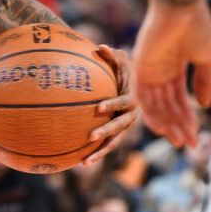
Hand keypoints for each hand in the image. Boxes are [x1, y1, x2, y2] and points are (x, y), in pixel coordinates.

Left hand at [82, 45, 138, 165]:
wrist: (128, 84)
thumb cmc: (121, 70)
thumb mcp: (119, 60)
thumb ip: (112, 55)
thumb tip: (101, 47)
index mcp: (131, 99)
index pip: (122, 103)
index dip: (112, 105)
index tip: (98, 108)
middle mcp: (130, 116)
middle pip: (118, 126)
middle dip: (105, 131)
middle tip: (90, 136)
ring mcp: (123, 128)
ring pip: (113, 142)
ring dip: (100, 152)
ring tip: (84, 161)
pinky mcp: (115, 135)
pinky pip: (106, 147)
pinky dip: (95, 155)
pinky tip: (79, 163)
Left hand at [132, 2, 210, 147]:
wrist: (181, 8)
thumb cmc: (197, 27)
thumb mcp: (206, 60)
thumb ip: (206, 82)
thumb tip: (205, 106)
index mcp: (174, 68)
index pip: (179, 99)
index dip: (188, 118)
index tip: (196, 137)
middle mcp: (159, 71)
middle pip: (166, 105)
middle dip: (177, 125)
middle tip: (187, 145)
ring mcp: (148, 69)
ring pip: (155, 103)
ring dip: (166, 122)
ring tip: (178, 140)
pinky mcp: (139, 66)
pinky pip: (141, 94)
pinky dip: (149, 111)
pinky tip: (159, 127)